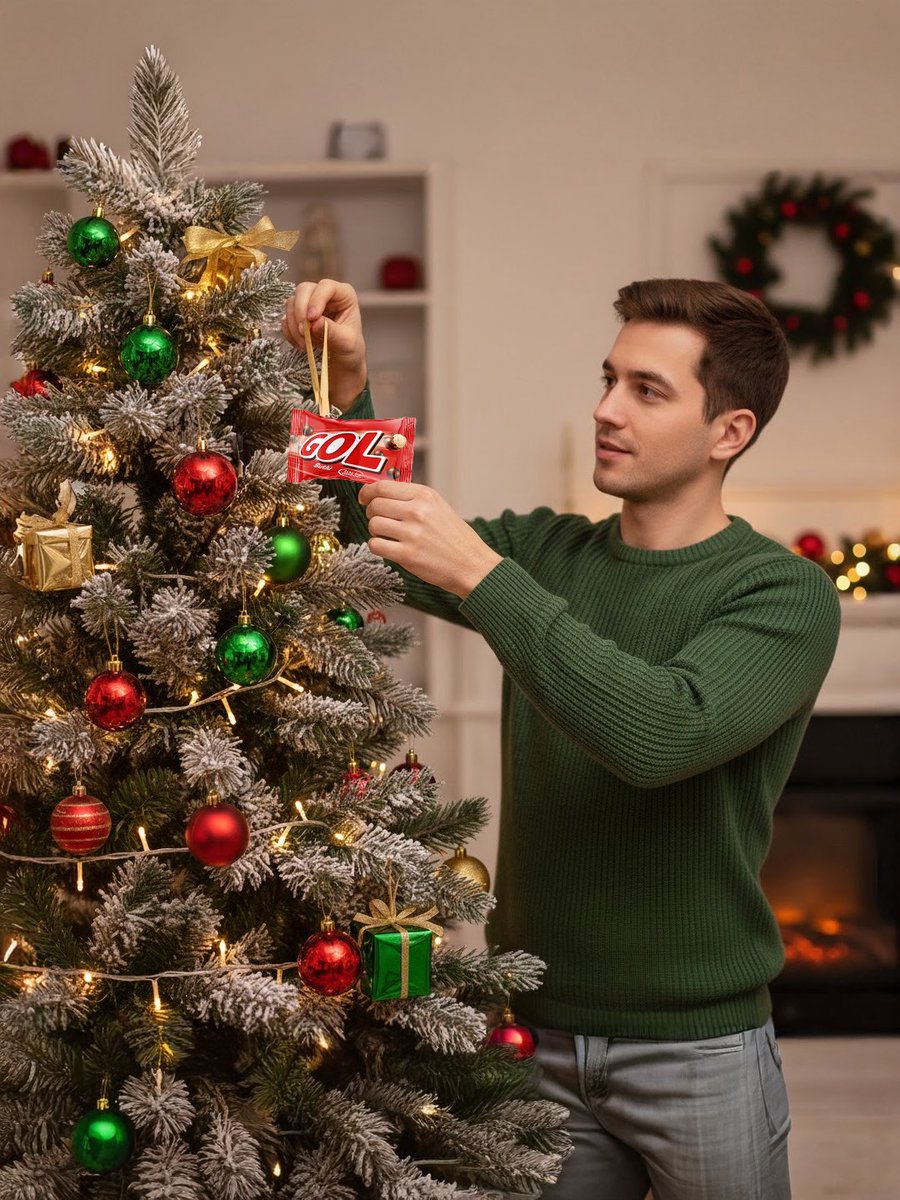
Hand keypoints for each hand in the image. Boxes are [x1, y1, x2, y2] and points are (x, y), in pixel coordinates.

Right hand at [283, 279, 367, 411]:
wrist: (342, 359)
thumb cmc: (350, 347)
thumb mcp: (346, 343)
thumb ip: (332, 332)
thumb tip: (315, 323)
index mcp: (343, 294)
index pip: (326, 286)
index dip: (316, 299)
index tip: (312, 318)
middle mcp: (324, 294)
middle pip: (304, 289)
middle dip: (300, 311)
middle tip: (304, 332)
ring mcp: (308, 302)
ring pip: (291, 303)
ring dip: (294, 325)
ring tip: (305, 344)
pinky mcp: (297, 314)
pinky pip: (285, 318)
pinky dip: (290, 333)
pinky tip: (301, 345)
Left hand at [359, 481, 502, 598]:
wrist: (472, 564)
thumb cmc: (456, 538)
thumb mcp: (438, 507)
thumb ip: (412, 498)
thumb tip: (381, 494)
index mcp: (424, 495)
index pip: (383, 486)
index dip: (368, 492)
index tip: (365, 498)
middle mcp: (417, 511)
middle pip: (375, 505)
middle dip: (371, 512)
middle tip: (379, 519)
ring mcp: (411, 533)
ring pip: (373, 524)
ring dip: (375, 530)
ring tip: (387, 535)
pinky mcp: (407, 555)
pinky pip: (375, 545)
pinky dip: (377, 546)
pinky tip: (388, 547)